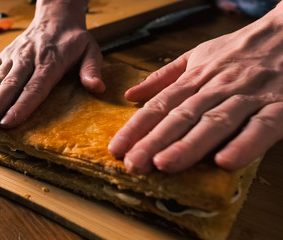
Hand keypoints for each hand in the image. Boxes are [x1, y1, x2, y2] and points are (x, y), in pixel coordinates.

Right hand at [0, 0, 103, 127]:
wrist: (56, 16)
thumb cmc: (75, 39)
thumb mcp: (91, 50)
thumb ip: (91, 69)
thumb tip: (97, 88)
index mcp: (51, 61)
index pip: (35, 87)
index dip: (21, 106)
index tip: (8, 122)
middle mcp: (29, 58)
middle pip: (11, 85)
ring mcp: (14, 56)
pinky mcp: (6, 54)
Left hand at [108, 4, 282, 173]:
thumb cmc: (239, 49)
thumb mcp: (197, 56)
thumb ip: (164, 77)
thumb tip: (131, 95)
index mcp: (196, 78)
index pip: (160, 105)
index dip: (136, 127)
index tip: (117, 148)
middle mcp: (217, 87)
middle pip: (181, 117)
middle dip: (154, 141)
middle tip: (133, 164)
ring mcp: (248, 96)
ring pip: (215, 121)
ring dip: (189, 144)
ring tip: (164, 164)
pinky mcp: (281, 106)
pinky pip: (262, 126)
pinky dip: (244, 143)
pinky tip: (224, 162)